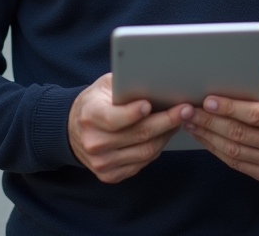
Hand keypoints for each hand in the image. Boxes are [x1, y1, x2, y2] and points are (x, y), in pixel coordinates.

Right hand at [68, 73, 185, 182]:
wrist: (73, 130)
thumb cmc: (95, 103)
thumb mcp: (103, 87)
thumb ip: (124, 85)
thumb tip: (155, 84)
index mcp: (90, 116)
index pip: (113, 118)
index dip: (133, 113)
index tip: (150, 104)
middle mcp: (94, 142)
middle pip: (138, 134)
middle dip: (166, 121)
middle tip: (185, 110)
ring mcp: (102, 162)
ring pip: (145, 151)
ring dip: (166, 135)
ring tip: (179, 120)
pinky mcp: (110, 175)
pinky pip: (142, 163)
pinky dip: (157, 148)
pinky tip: (164, 135)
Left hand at [179, 62, 258, 180]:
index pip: (253, 115)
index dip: (229, 108)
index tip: (207, 101)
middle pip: (238, 133)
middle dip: (210, 121)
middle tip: (189, 111)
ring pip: (233, 150)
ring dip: (207, 136)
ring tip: (190, 122)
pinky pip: (234, 162)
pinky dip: (214, 149)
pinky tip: (202, 136)